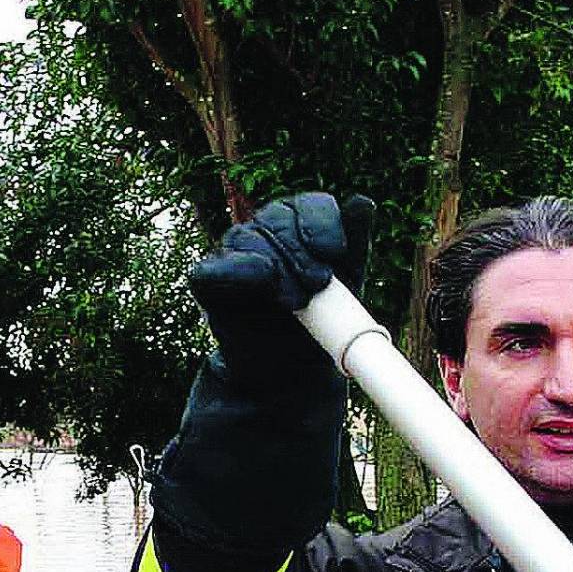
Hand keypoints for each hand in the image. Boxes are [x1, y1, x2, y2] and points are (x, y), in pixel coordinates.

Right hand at [189, 192, 374, 371]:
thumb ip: (354, 242)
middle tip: (317, 285)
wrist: (291, 369)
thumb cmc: (319, 322)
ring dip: (277, 269)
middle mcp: (264, 230)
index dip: (322, 225)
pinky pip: (213, 268)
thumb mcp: (345, 285)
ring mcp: (234, 252)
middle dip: (301, 252)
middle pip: (280, 221)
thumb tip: (364, 202)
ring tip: (296, 302)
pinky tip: (262, 280)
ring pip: (250, 240)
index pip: (309, 206)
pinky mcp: (209, 280)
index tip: (336, 253)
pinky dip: (237, 273)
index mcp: (298, 225)